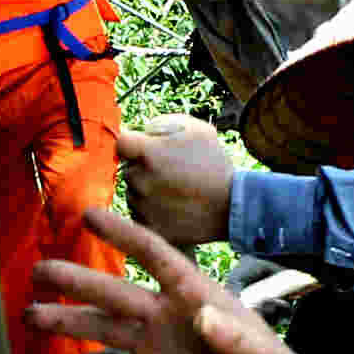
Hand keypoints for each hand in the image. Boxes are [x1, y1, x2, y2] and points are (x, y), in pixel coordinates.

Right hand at [29, 208, 353, 353]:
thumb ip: (232, 337)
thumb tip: (204, 316)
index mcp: (195, 297)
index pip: (157, 257)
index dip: (126, 235)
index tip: (91, 214)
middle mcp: (167, 317)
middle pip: (115, 293)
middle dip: (78, 281)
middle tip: (38, 269)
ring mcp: (155, 349)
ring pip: (103, 331)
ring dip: (68, 323)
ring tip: (29, 316)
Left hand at [116, 118, 236, 246]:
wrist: (233, 205)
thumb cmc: (215, 164)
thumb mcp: (196, 129)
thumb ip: (162, 125)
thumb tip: (142, 132)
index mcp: (148, 153)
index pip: (120, 143)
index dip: (131, 144)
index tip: (141, 149)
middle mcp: (139, 179)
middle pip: (127, 170)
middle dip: (142, 169)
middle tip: (170, 173)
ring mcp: (142, 206)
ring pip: (133, 193)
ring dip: (146, 191)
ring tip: (176, 191)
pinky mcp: (149, 228)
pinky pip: (140, 216)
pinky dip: (152, 212)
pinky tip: (173, 208)